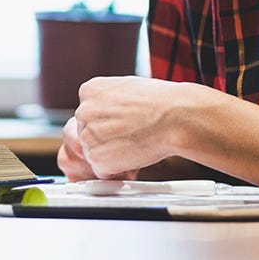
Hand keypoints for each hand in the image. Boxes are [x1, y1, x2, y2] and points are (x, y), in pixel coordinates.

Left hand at [71, 76, 208, 178]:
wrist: (175, 117)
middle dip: (107, 140)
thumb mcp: (127, 88)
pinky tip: (135, 156)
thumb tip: (110, 114)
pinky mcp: (96, 158)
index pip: (89, 114)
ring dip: (113, 155)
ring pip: (95, 153)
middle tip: (131, 138)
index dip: (109, 123)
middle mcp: (83, 111)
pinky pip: (102, 171)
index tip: (124, 125)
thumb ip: (110, 102)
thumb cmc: (162, 102)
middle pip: (88, 134)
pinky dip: (118, 171)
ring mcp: (87, 135)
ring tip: (137, 144)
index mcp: (89, 90)